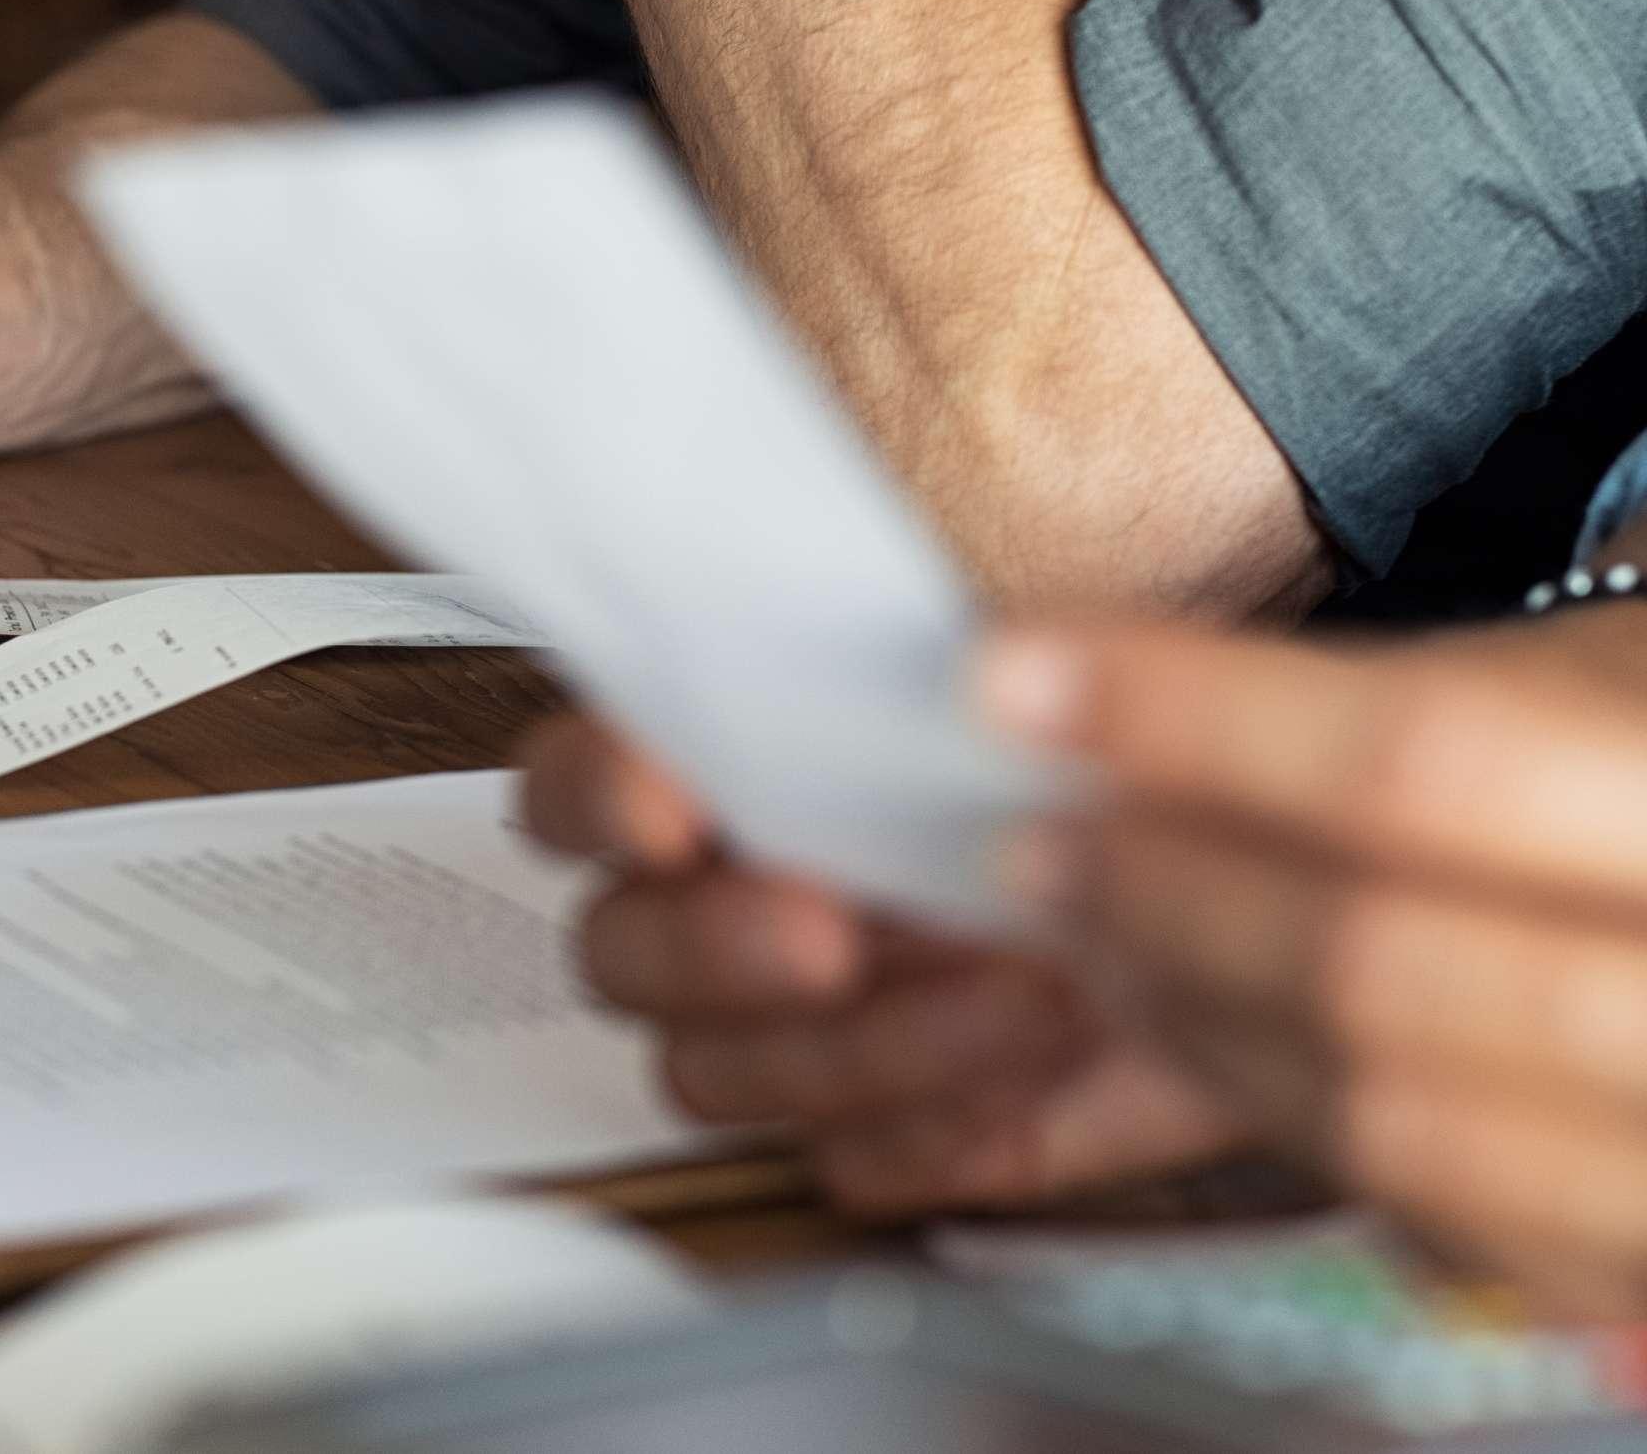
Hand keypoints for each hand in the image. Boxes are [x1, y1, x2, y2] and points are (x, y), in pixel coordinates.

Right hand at [519, 713, 1242, 1214]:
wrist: (1256, 893)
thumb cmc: (1125, 772)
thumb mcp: (1062, 678)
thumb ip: (970, 669)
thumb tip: (952, 681)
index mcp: (721, 768)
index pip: (577, 785)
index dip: (601, 800)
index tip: (673, 813)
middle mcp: (721, 907)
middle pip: (617, 954)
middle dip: (715, 948)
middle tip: (829, 934)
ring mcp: (786, 1033)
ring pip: (715, 1075)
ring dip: (857, 1044)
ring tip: (1014, 989)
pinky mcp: (880, 1132)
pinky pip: (846, 1165)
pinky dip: (934, 1129)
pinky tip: (1030, 1075)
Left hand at [985, 607, 1646, 1314]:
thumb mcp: (1613, 679)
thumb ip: (1411, 713)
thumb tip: (1118, 705)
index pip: (1421, 759)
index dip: (1193, 718)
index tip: (1021, 680)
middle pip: (1379, 960)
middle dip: (1168, 897)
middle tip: (1036, 844)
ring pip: (1393, 1120)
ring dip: (1200, 1025)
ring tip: (1101, 944)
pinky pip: (1447, 1222)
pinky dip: (1299, 1127)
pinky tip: (1215, 1043)